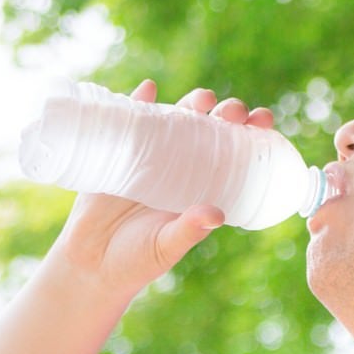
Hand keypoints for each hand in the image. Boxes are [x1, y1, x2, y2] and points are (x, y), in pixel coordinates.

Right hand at [48, 80, 274, 296]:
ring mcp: (149, 156)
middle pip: (209, 130)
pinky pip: (129, 121)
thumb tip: (216, 215)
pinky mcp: (118, 153)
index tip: (264, 121)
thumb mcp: (166, 247)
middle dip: (226, 114)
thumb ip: (189, 230)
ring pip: (176, 120)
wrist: (89, 264)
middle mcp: (180, 166)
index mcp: (200, 188)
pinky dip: (137, 102)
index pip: (234, 154)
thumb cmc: (136, 260)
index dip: (251, 135)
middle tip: (232, 111)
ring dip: (191, 104)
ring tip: (202, 99)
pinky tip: (148, 89)